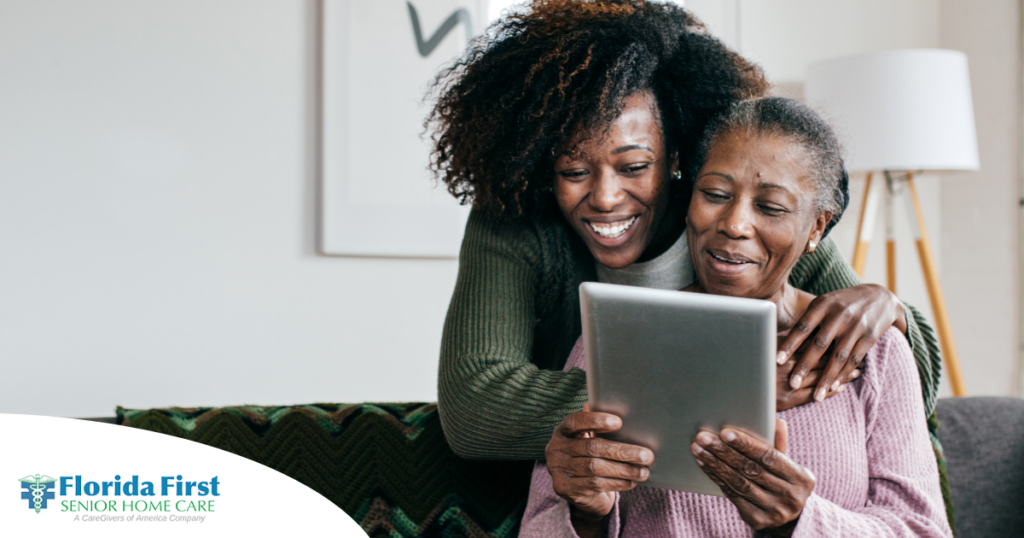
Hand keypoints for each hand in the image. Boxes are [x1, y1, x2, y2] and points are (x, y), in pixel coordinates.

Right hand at [546, 404, 652, 530]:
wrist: (577, 490)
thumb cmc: (589, 457)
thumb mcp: (590, 439)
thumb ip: (599, 426)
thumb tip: (624, 409)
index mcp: (562, 431)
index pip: (576, 421)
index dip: (596, 420)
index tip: (619, 422)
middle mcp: (556, 449)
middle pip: (592, 447)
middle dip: (622, 451)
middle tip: (647, 455)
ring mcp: (558, 470)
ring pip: (596, 468)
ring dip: (624, 470)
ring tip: (644, 471)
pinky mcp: (566, 488)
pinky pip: (595, 484)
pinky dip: (617, 483)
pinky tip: (631, 481)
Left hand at [692, 420, 814, 535]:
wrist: (789, 515)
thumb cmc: (784, 480)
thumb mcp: (788, 463)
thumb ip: (780, 444)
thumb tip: (778, 422)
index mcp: (800, 478)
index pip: (769, 457)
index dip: (747, 445)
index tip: (725, 432)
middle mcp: (789, 496)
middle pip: (750, 470)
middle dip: (724, 452)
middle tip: (703, 437)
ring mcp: (773, 510)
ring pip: (738, 482)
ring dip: (715, 464)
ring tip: (698, 448)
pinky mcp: (757, 519)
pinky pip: (732, 494)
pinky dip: (716, 477)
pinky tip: (704, 464)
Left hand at [777, 284, 903, 402]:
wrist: (879, 296)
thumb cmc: (841, 303)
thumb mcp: (823, 304)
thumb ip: (807, 321)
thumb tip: (780, 341)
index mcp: (822, 305)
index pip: (801, 327)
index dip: (789, 344)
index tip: (776, 361)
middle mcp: (838, 315)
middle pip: (819, 344)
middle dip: (805, 366)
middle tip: (792, 384)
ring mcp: (855, 326)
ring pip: (838, 356)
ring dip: (826, 378)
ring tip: (816, 396)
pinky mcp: (869, 336)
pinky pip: (854, 359)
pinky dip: (843, 374)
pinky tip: (834, 387)